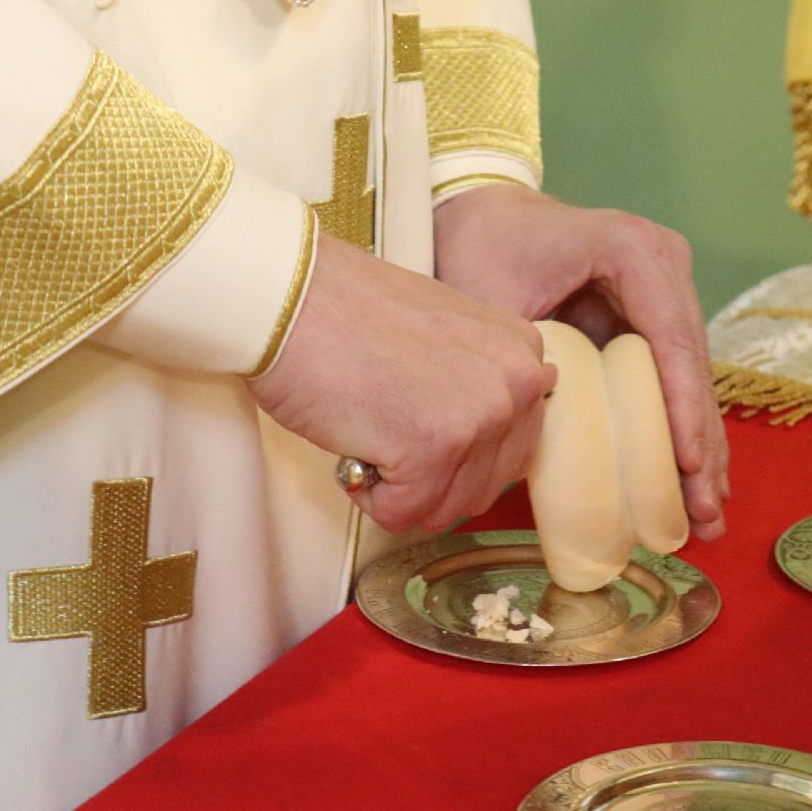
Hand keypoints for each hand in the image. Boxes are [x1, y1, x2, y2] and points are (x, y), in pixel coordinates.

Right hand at [249, 236, 556, 532]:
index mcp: (522, 352)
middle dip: (432, 478)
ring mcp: (480, 418)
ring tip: (369, 431)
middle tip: (388, 429)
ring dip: (399, 488)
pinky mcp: (432, 451)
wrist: (289, 296)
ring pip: (446, 508)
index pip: (515, 446)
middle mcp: (516, 385)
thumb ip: (481, 378)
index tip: (419, 421)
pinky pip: (404, 514)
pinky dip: (370, 496)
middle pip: (485, 486)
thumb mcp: (446, 329)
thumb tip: (482, 433)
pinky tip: (354, 446)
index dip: (460, 451)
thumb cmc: (348, 311)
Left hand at [432, 184, 727, 540]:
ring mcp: (666, 292)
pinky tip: (690, 485)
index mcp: (632, 250)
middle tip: (706, 514)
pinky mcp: (654, 318)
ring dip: (699, 451)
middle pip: (692, 368)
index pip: (669, 340)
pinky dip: (678, 433)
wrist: (479, 213)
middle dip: (700, 447)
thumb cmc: (480, 248)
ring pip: (691, 382)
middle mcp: (665, 266)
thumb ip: (520, 359)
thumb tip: (541, 442)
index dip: (682, 409)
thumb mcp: (492, 300)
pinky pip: (671, 382)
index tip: (688, 465)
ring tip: (707, 517)